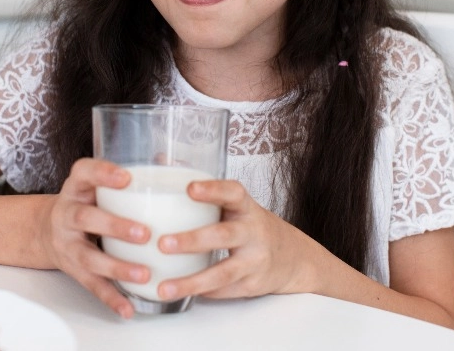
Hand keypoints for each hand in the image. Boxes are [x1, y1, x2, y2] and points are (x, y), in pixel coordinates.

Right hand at [36, 158, 150, 317]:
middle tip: (144, 233)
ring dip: (116, 267)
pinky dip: (110, 298)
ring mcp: (67, 244)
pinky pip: (91, 285)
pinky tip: (128, 308)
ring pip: (87, 257)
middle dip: (114, 226)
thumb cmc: (85, 203)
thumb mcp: (95, 185)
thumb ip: (126, 176)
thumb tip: (166, 160)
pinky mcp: (72, 270)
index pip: (82, 172)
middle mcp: (67, 214)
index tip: (127, 177)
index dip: (102, 173)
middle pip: (84, 218)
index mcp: (76, 188)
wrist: (45, 230)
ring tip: (144, 274)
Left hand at [154, 179, 316, 301]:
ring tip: (164, 286)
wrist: (291, 257)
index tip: (190, 188)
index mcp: (245, 207)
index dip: (213, 189)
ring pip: (223, 272)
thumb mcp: (234, 204)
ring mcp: (255, 260)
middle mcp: (253, 232)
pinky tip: (181, 293)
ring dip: (192, 280)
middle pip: (224, 235)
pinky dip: (202, 292)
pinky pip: (225, 291)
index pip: (233, 193)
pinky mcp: (253, 284)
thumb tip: (161, 160)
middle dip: (192, 240)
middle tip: (163, 244)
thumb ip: (202, 186)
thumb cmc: (250, 226)